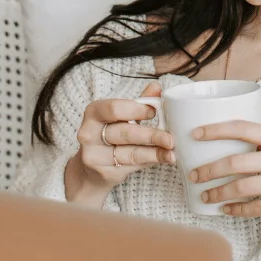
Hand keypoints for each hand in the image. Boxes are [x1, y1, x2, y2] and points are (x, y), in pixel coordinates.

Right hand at [67, 82, 174, 203]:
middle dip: (151, 135)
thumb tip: (157, 87)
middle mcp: (89, 133)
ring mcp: (94, 155)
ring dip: (155, 153)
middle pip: (124, 133)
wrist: (90, 169)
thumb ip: (139, 103)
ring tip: (172, 152)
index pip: (115, 109)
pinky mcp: (103, 173)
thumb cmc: (108, 136)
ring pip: (130, 153)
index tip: (155, 112)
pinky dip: (150, 161)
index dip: (136, 110)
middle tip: (170, 138)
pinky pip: (132, 166)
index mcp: (93, 112)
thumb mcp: (121, 117)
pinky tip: (163, 159)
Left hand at [187, 121, 260, 217]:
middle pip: (234, 162)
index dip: (215, 129)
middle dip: (208, 170)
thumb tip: (234, 149)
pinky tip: (226, 210)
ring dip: (218, 192)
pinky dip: (237, 210)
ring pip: (240, 188)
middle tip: (193, 174)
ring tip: (204, 195)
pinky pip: (256, 208)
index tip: (194, 134)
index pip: (241, 128)